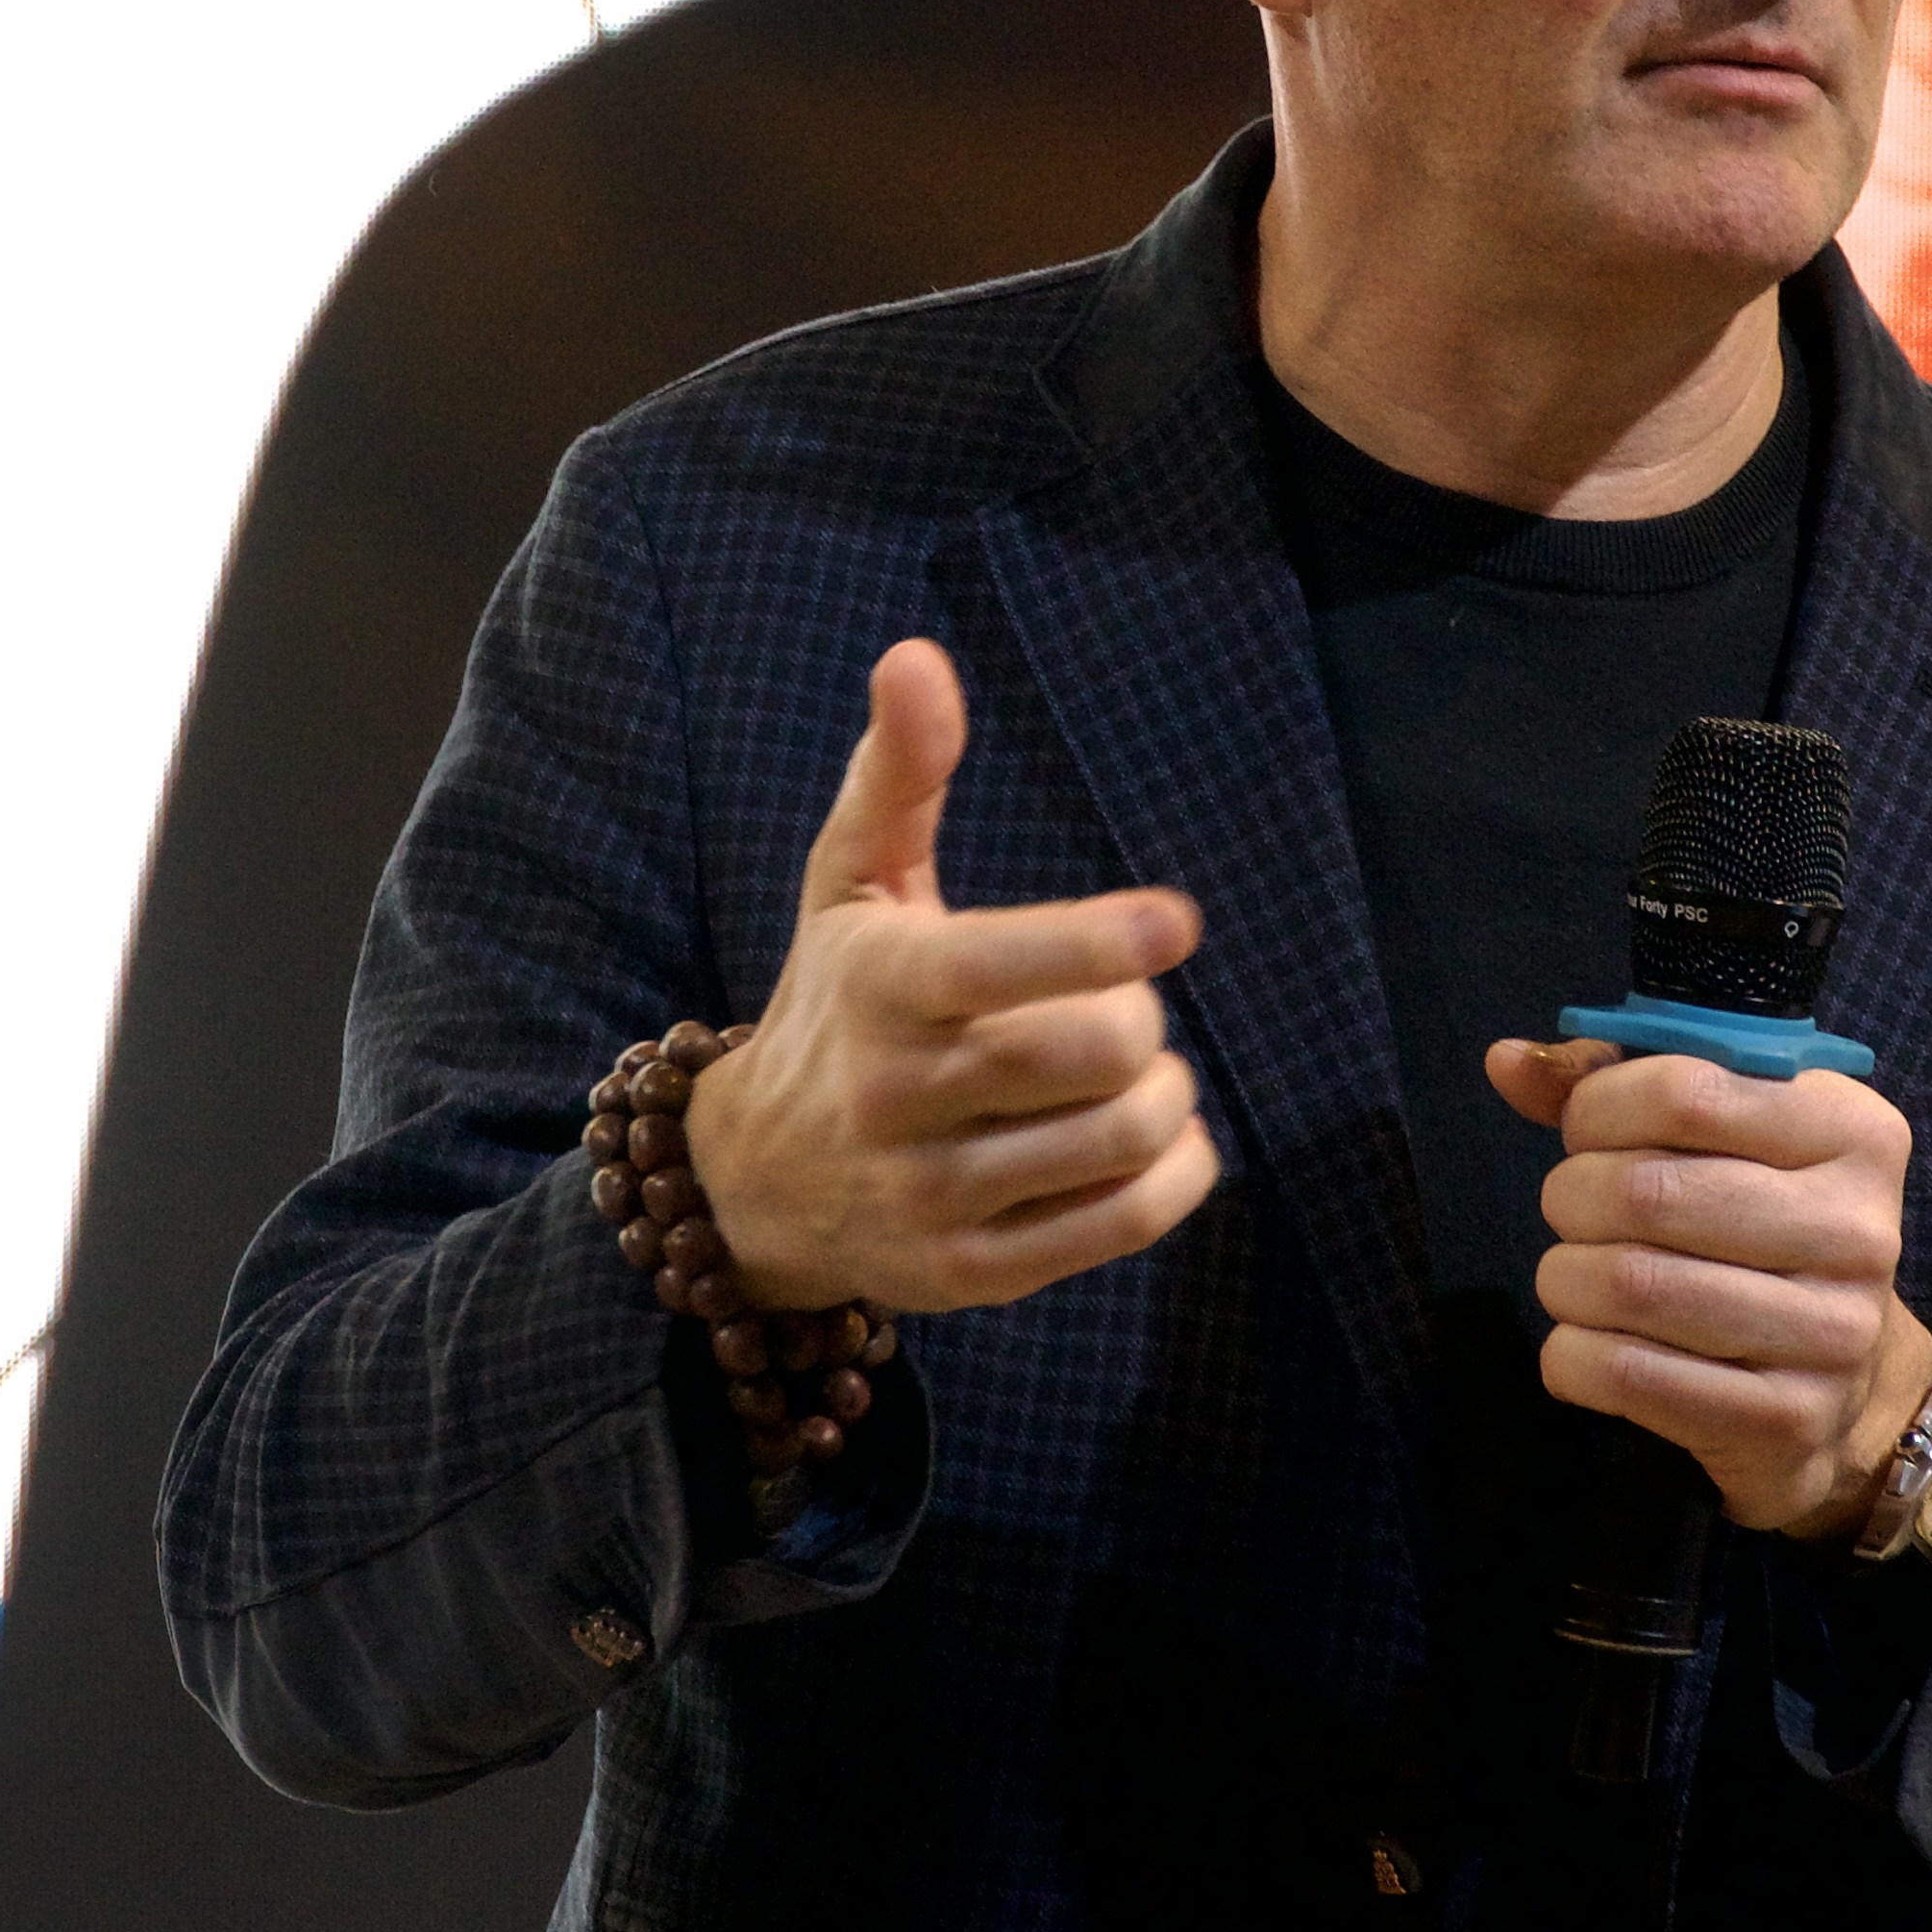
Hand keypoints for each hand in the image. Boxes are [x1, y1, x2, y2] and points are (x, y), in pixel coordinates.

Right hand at [679, 639, 1220, 1313]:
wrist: (756, 1177)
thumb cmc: (838, 999)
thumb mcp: (851, 881)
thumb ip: (897, 770)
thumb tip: (918, 656)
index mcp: (879, 989)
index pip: (999, 967)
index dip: (1098, 942)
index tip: (1175, 919)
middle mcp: (897, 1099)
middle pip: (1092, 1054)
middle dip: (1141, 1016)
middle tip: (1127, 1003)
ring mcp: (933, 1196)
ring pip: (1118, 1140)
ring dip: (1165, 1095)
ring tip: (1139, 1072)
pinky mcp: (971, 1275)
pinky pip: (1121, 1226)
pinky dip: (1176, 1173)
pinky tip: (1161, 1139)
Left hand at [1493, 1034, 1931, 1537]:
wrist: (1840, 1390)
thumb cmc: (1757, 1235)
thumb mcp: (1716, 1142)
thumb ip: (1614, 1089)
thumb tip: (1506, 1061)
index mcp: (1853, 1132)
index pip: (1685, 1093)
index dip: (1598, 1108)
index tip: (1587, 1132)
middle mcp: (1857, 1230)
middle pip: (1646, 1192)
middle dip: (1572, 1197)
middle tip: (1574, 1213)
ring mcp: (1831, 1332)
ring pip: (1630, 1284)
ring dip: (1567, 1278)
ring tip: (1577, 1277)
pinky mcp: (1787, 1419)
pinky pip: (1628, 1375)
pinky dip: (1573, 1355)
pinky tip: (1588, 1343)